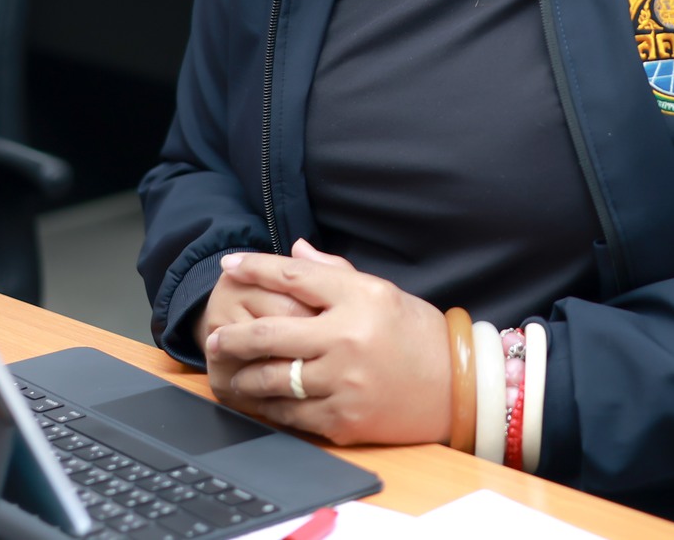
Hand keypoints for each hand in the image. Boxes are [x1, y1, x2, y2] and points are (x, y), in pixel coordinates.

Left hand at [203, 242, 450, 445]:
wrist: (458, 388)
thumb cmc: (418, 336)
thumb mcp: (383, 293)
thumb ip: (335, 273)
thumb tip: (295, 252)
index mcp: (360, 297)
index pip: (294, 277)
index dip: (256, 268)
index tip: (230, 265)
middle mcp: (348, 337)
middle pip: (269, 332)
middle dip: (232, 335)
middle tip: (214, 337)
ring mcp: (344, 381)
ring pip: (272, 378)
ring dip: (244, 375)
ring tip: (231, 371)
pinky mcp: (343, 419)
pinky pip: (290, 413)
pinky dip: (269, 406)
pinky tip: (259, 399)